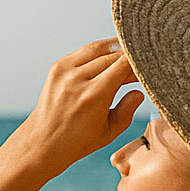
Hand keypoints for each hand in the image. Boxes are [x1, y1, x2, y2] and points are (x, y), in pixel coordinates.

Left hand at [16, 39, 144, 175]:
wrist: (44, 142)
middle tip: (137, 70)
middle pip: (112, 55)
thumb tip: (139, 91)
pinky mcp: (57, 66)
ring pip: (98, 48)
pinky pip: (83, 51)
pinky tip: (107, 59)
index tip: (145, 73)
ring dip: (114, 51)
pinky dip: (98, 53)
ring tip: (125, 60)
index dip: (138, 66)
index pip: (123, 65)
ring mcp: (65, 70)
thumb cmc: (78, 142)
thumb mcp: (110, 132)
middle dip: (128, 60)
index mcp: (93, 96)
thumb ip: (127, 109)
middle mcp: (78, 79)